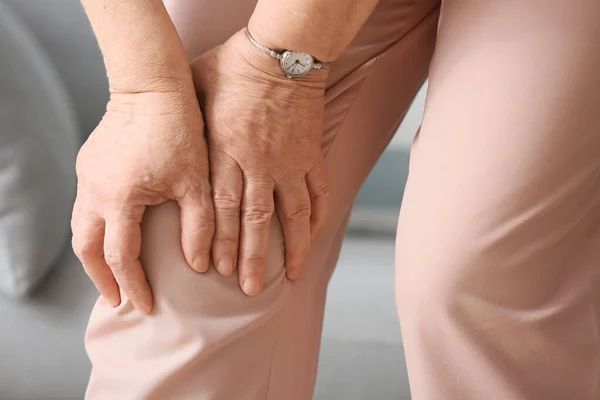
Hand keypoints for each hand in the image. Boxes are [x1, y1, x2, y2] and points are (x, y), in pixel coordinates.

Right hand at [72, 90, 213, 313]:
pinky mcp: (88, 163)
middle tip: (116, 299)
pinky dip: (94, 228)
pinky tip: (112, 233)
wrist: (153, 87)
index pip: (121, 257)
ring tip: (112, 274)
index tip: (146, 306)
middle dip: (100, 278)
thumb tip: (198, 266)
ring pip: (79, 228)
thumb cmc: (180, 132)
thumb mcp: (197, 183)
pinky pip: (84, 205)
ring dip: (93, 255)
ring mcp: (86, 175)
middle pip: (86, 249)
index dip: (134, 285)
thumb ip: (199, 227)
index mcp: (119, 198)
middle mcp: (93, 190)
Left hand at [191, 30, 330, 295]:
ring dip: (292, 247)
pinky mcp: (310, 153)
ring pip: (291, 213)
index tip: (218, 270)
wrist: (280, 52)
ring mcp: (289, 161)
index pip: (222, 208)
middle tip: (249, 289)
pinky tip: (314, 235)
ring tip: (291, 276)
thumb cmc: (233, 66)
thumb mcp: (196, 91)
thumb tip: (171, 148)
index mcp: (226, 151)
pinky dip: (318, 214)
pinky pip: (318, 190)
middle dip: (252, 257)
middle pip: (255, 220)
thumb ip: (187, 126)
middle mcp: (258, 163)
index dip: (221, 242)